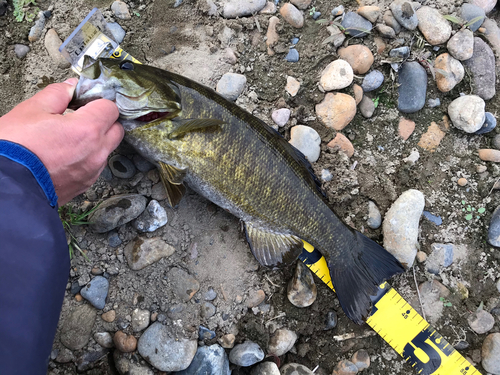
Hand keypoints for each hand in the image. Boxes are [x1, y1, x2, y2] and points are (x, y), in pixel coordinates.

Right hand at [0, 78, 123, 204]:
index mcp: (88, 130)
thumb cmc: (15, 148)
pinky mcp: (85, 185)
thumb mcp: (31, 110)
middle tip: (80, 118)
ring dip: (96, 142)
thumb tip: (71, 88)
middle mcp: (97, 152)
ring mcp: (92, 171)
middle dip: (103, 121)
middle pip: (116, 130)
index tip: (85, 102)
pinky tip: (65, 156)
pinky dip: (87, 158)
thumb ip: (57, 95)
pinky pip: (95, 166)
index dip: (98, 102)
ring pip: (106, 150)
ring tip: (68, 139)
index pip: (110, 108)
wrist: (6, 186)